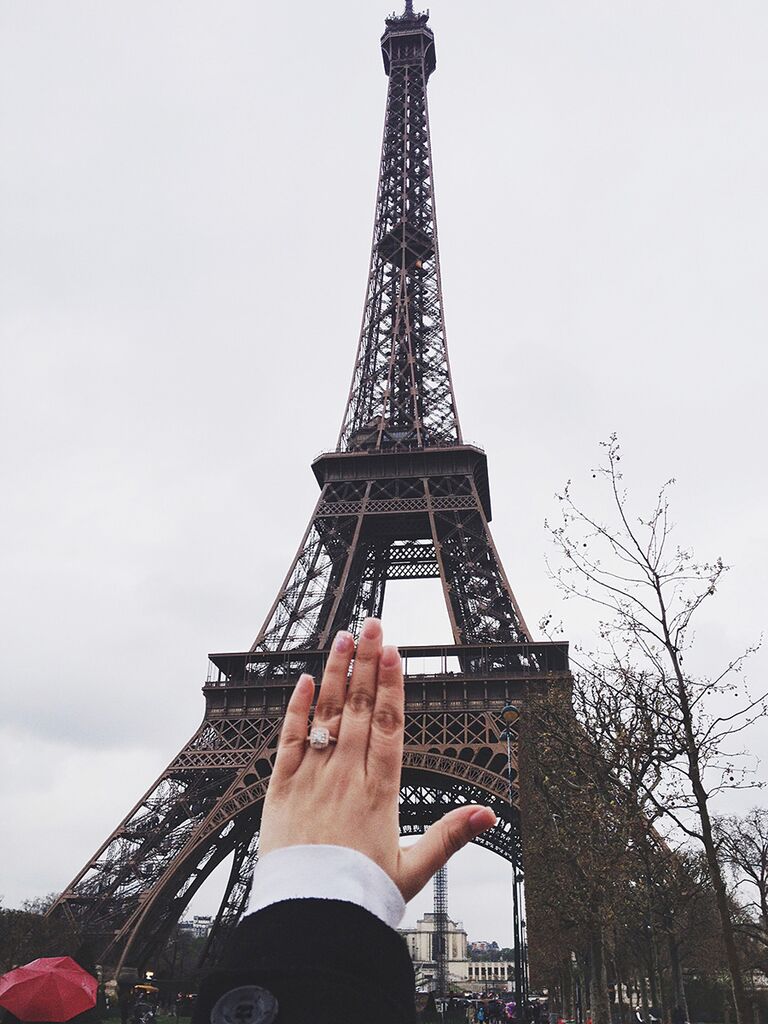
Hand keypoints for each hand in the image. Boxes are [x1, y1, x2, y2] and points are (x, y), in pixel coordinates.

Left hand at [259, 617, 496, 901]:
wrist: (307, 919)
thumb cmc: (361, 895)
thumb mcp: (414, 870)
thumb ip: (450, 836)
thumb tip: (489, 813)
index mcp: (381, 792)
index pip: (390, 726)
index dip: (394, 686)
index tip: (396, 652)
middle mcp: (347, 777)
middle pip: (361, 709)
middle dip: (368, 664)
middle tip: (374, 624)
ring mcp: (312, 779)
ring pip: (327, 715)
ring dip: (336, 674)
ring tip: (344, 637)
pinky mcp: (281, 789)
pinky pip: (290, 740)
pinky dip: (297, 709)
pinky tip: (305, 680)